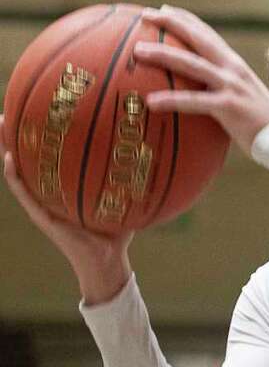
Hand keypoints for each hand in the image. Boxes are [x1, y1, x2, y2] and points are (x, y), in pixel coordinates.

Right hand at [1, 114, 133, 303]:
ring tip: (2, 124)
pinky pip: (24, 193)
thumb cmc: (117, 230)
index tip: (43, 106)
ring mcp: (42, 203)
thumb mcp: (125, 195)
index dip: (46, 132)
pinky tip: (9, 158)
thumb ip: (134, 174)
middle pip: (32, 156)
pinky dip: (15, 176)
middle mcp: (51, 191)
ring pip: (20, 171)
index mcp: (67, 184)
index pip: (54, 154)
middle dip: (21, 133)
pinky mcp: (41, 216)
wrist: (107, 261)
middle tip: (11, 107)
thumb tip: (155, 147)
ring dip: (7, 148)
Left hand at [134, 6, 268, 157]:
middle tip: (146, 14)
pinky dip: (171, 100)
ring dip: (163, 54)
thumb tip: (197, 94)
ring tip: (138, 51)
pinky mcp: (228, 106)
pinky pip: (193, 101)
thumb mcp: (241, 97)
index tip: (164, 9)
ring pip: (191, 64)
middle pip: (198, 38)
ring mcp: (231, 86)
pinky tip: (150, 102)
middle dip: (172, 23)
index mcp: (234, 64)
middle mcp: (233, 68)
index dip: (186, 19)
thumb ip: (221, 90)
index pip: (207, 34)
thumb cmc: (260, 124)